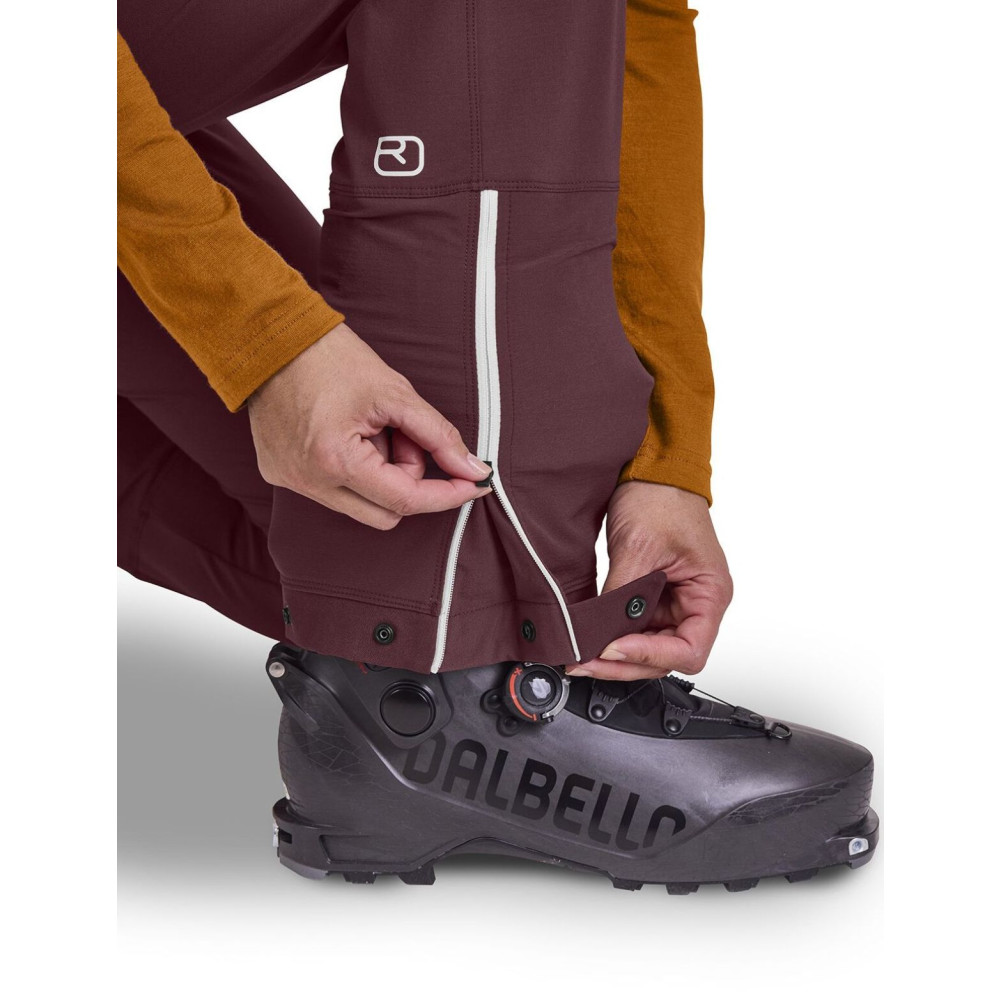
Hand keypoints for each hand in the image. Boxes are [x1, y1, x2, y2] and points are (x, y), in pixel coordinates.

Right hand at [248, 323, 491, 528]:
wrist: (270, 336)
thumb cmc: (332, 358)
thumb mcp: (395, 392)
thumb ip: (440, 435)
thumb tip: (473, 470)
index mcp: (335, 462)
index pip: (405, 500)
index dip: (446, 494)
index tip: (473, 484)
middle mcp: (308, 483)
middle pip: (385, 514)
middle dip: (408, 480)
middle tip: (405, 437)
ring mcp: (289, 482)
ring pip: (360, 503)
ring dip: (379, 473)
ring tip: (371, 427)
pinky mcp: (278, 474)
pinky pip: (332, 489)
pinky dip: (352, 468)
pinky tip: (344, 431)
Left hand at [568, 481, 732, 679]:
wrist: (651, 470)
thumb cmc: (661, 497)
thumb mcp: (637, 548)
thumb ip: (620, 595)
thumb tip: (596, 632)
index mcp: (710, 593)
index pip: (690, 650)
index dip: (650, 656)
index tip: (614, 649)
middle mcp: (696, 603)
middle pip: (665, 656)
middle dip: (625, 662)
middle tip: (586, 661)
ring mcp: (673, 602)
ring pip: (647, 647)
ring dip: (615, 655)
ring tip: (581, 654)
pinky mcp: (651, 596)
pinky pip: (634, 628)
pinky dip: (612, 636)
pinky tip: (588, 637)